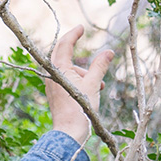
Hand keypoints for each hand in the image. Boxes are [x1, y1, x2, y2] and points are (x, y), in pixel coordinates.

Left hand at [45, 26, 113, 143]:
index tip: (82, 28)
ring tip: (98, 84)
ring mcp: (51, 85)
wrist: (69, 132)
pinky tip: (91, 90)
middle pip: (61, 53)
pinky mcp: (54, 94)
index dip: (74, 34)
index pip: (65, 44)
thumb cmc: (81, 108)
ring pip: (65, 68)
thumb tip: (109, 52)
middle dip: (73, 47)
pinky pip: (65, 79)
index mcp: (59, 68)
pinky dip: (77, 79)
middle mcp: (51, 75)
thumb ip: (100, 66)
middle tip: (79, 38)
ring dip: (82, 70)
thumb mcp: (94, 84)